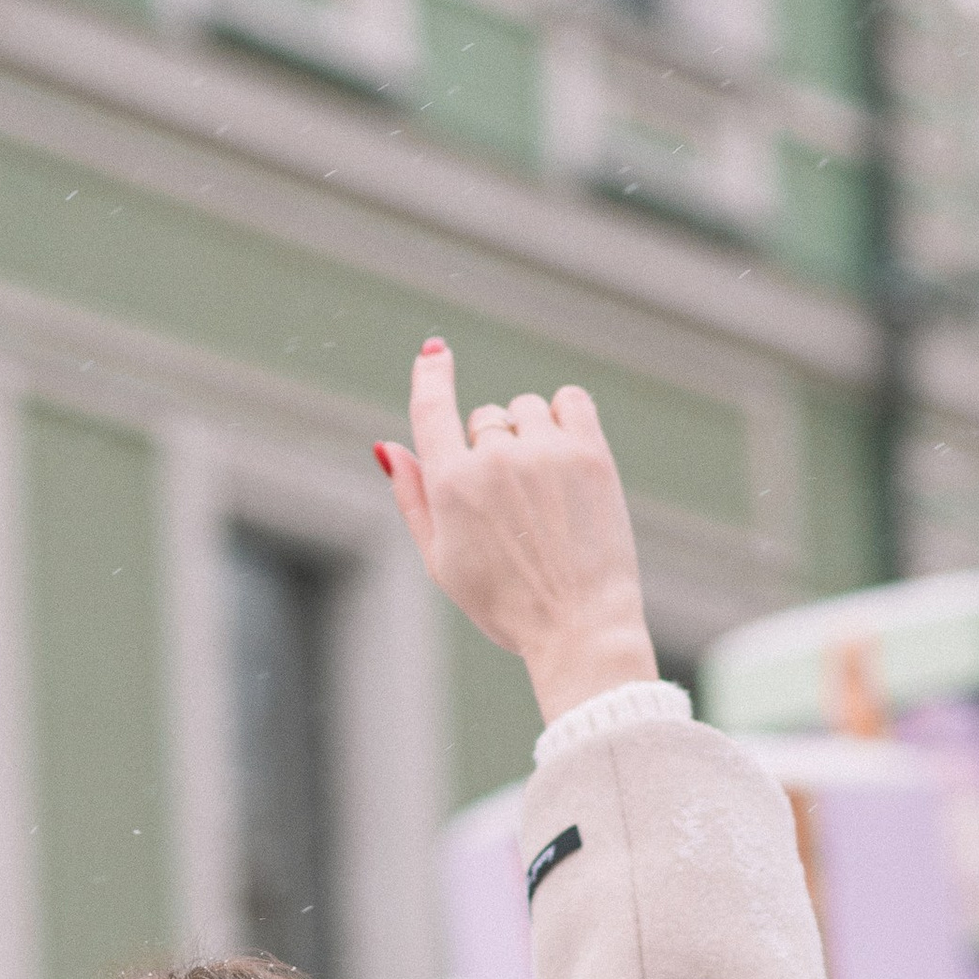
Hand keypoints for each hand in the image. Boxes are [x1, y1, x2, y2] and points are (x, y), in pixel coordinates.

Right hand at [377, 348, 657, 728]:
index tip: (434, 351)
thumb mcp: (441, 561)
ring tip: (543, 488)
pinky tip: (566, 452)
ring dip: (529, 434)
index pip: (432, 407)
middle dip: (490, 447)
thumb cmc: (505, 603)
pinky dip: (565, 415)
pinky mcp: (591, 453)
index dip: (431, 374)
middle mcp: (495, 459)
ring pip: (526, 409)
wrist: (579, 627)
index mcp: (451, 485)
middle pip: (484, 418)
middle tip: (511, 504)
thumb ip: (412, 499)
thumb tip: (387, 446)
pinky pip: (571, 399)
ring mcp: (546, 453)